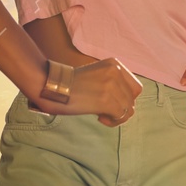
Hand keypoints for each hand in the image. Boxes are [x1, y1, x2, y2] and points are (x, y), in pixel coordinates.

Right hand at [23, 57, 141, 126]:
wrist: (50, 85)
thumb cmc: (69, 85)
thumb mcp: (96, 75)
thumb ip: (112, 83)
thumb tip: (127, 104)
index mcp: (114, 64)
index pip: (135, 87)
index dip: (126, 98)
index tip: (111, 102)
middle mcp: (115, 72)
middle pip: (133, 99)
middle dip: (121, 109)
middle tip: (105, 112)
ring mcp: (111, 85)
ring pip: (129, 109)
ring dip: (116, 117)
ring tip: (101, 116)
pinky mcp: (105, 100)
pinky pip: (121, 116)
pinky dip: (112, 121)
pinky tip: (99, 119)